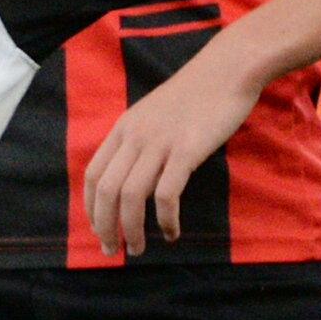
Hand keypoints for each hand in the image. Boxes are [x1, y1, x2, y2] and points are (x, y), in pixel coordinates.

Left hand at [78, 52, 261, 256]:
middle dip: (104, 226)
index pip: (93, 175)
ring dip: (130, 229)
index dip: (91, 207)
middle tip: (111, 251)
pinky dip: (165, 219)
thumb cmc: (197, 94)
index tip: (98, 229)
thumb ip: (140, 141)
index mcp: (123, 128)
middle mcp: (134, 136)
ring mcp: (159, 143)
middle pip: (105, 191)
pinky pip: (167, 194)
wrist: (229, 68)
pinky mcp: (187, 150)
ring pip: (130, 196)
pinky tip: (171, 232)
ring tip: (137, 249)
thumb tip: (133, 174)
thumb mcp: (154, 114)